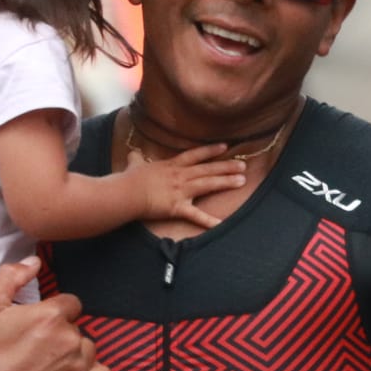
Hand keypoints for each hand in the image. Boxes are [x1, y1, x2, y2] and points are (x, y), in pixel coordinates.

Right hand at [0, 257, 108, 370]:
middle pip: (77, 329)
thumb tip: (35, 260)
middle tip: (35, 353)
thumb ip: (12, 277)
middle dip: (61, 336)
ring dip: (75, 355)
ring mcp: (80, 366)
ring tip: (48, 369)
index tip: (38, 329)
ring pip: (88, 350)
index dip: (54, 315)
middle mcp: (71, 338)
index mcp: (51, 314)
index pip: (70, 304)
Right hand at [127, 144, 246, 229]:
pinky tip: (221, 223)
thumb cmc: (129, 179)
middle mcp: (180, 176)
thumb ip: (136, 159)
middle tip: (244, 165)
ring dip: (226, 182)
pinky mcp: (177, 207)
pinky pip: (196, 215)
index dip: (211, 151)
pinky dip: (208, 220)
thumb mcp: (134, 165)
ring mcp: (180, 191)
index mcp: (172, 165)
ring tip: (242, 181)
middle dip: (227, 166)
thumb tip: (132, 153)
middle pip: (208, 169)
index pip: (195, 155)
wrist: (126, 193)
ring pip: (208, 184)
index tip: (225, 147)